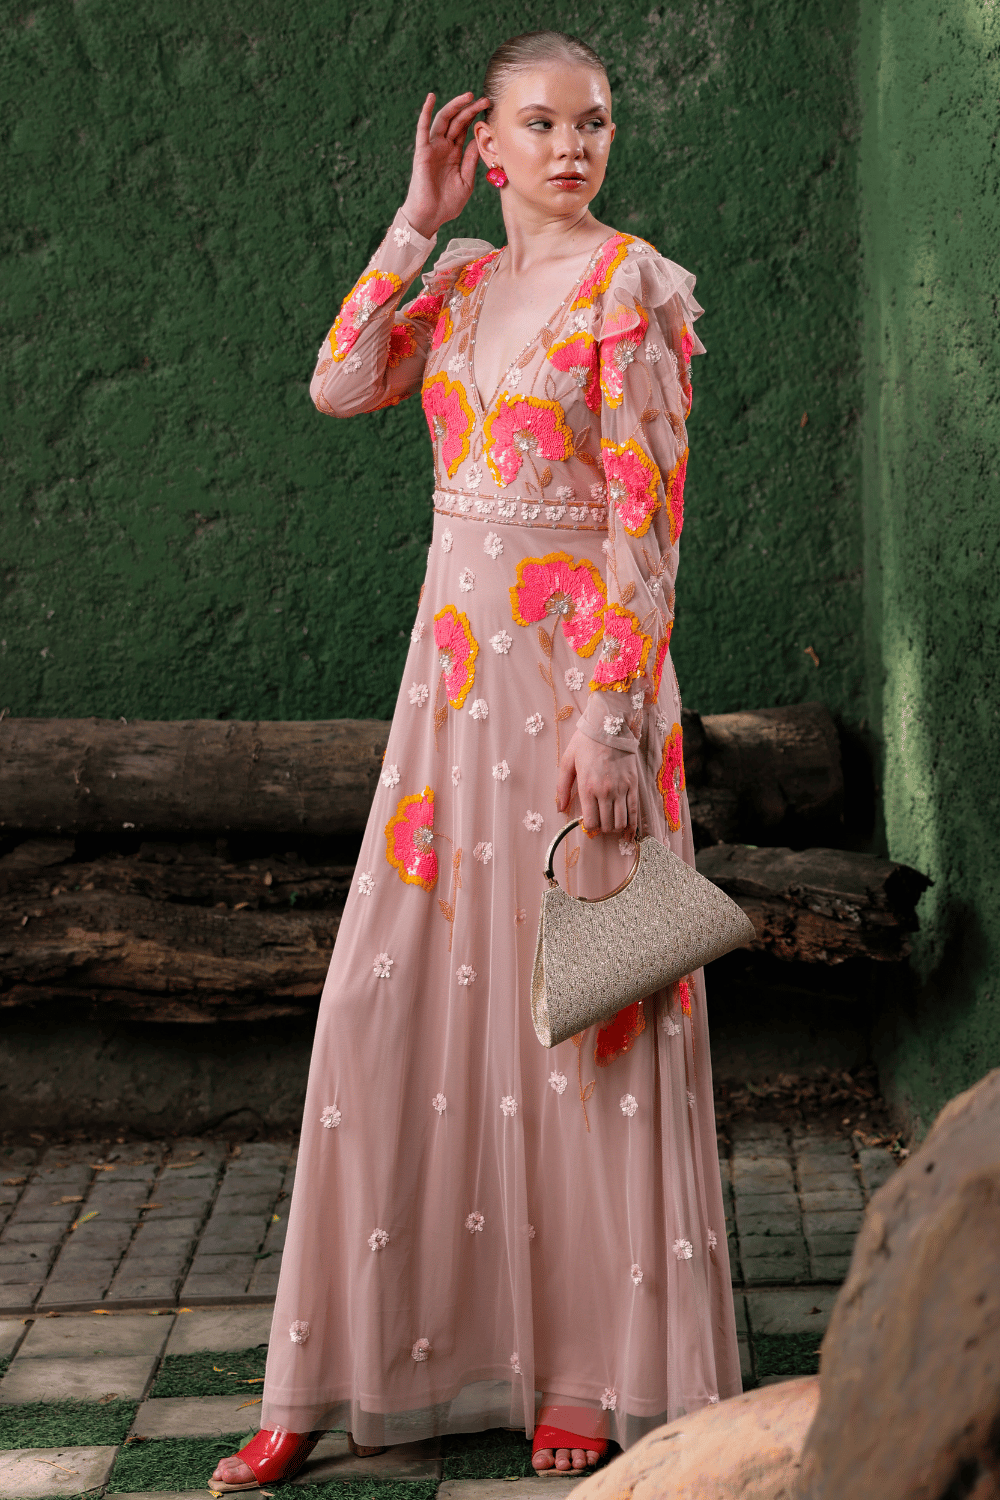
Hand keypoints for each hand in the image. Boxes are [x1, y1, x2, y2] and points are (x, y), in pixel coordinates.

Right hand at [401, 92, 488, 238]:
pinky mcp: (422, 152)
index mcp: (454, 154)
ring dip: (455, 106)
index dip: (476, 118)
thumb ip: (471, 161)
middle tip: (485, 99)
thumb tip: (478, 141)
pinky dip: (425, 112)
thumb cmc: (447, 205)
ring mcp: (432, 148)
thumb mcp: (466, 182)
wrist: (430, 217)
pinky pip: (422, 128)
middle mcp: (443, 148)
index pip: (465, 130)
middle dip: (470, 109)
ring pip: (443, 120)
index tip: (490, 109)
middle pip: (457, 121)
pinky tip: (431, 98)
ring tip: (468, 96)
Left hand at [556, 728, 638, 836]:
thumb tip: (560, 809)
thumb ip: (561, 788)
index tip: (588, 822)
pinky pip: (634, 810)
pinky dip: (632, 824)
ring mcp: (621, 789)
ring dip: (616, 827)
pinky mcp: (633, 784)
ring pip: (621, 821)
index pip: (590, 822)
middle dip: (602, 828)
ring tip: (612, 823)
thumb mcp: (567, 762)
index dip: (589, 827)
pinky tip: (630, 830)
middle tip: (600, 823)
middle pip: (606, 824)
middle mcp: (605, 791)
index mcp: (587, 787)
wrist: (609, 725)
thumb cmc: (585, 742)